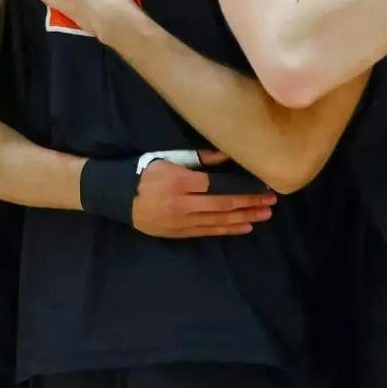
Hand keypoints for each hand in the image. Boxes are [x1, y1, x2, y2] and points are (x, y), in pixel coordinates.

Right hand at [133, 150, 278, 238]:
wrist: (115, 195)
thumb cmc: (143, 171)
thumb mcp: (168, 158)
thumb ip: (200, 158)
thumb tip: (228, 155)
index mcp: (181, 181)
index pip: (220, 186)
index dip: (243, 188)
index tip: (263, 186)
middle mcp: (183, 204)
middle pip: (223, 205)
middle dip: (250, 204)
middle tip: (271, 203)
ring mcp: (181, 221)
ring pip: (218, 221)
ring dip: (244, 218)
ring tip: (264, 216)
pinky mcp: (178, 233)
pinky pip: (207, 231)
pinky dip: (227, 229)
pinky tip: (244, 227)